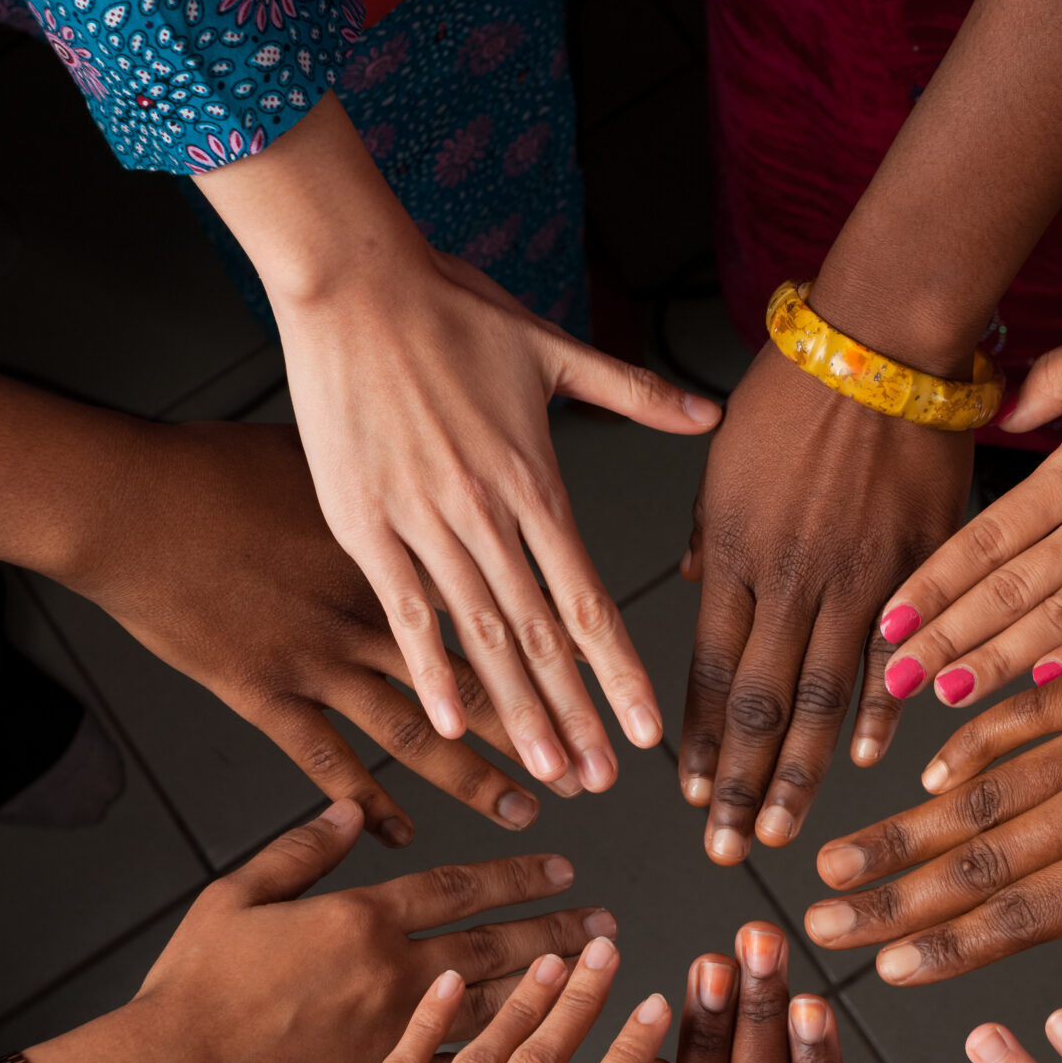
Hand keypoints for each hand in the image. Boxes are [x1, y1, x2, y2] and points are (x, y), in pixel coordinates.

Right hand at [35, 798, 617, 1062]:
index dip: (518, 875)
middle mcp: (393, 974)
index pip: (460, 887)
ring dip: (555, 991)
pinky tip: (553, 1059)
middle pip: (497, 946)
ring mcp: (395, 1037)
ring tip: (598, 978)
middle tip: (607, 924)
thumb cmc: (193, 988)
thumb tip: (349, 809)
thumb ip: (298, 851)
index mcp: (360, 919)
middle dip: (559, 931)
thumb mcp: (236, 896)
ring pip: (498, 1008)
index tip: (564, 868)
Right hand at [63, 416, 548, 841]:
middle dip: (537, 729)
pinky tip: (399, 835)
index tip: (600, 680)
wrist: (125, 500)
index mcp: (394, 550)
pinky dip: (365, 800)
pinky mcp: (259, 692)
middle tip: (590, 773)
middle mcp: (366, 612)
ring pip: (414, 729)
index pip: (492, 608)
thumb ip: (384, 482)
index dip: (551, 649)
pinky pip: (324, 759)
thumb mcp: (323, 453)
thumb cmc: (213, 462)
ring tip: (525, 811)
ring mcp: (314, 659)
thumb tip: (430, 470)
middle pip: (473, 679)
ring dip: (472, 775)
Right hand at [198, 102, 719, 798]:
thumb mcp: (555, 348)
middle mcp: (484, 514)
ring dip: (514, 711)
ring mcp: (420, 523)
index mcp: (535, 481)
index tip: (647, 731)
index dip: (620, 673)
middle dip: (575, 717)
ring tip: (544, 772)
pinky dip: (428, 667)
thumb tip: (709, 411)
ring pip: (480, 636)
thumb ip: (635, 392)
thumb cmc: (451, 307)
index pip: (590, 599)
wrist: (351, 280)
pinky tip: (449, 722)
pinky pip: (403, 609)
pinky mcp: (362, 522)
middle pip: (542, 637)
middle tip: (601, 782)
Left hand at [681, 345, 971, 861]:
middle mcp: (790, 574)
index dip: (695, 737)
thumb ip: (709, 534)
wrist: (883, 338)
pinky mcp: (921, 563)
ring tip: (780, 830)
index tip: (683, 792)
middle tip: (721, 846)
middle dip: (736, 782)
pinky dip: (884, 712)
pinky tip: (870, 762)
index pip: (707, 667)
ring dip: (800, 772)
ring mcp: (859, 574)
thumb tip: (693, 589)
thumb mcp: (725, 458)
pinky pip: (898, 652)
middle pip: (759, 700)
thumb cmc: (797, 389)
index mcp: (733, 549)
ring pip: (824, 695)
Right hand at [804, 607, 1061, 1062]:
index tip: (884, 969)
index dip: (948, 946)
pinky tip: (928, 771)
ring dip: (907, 825)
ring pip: (984, 786)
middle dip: (892, 894)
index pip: (1025, 915)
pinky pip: (1025, 709)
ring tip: (842, 853)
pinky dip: (972, 740)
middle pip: (980, 855)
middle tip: (820, 919)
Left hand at [875, 311, 1061, 705]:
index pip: (987, 537)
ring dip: (997, 660)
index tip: (889, 619)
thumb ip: (1051, 382)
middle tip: (892, 678)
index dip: (933, 583)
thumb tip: (996, 409)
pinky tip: (1038, 679)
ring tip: (944, 694)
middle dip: (945, 638)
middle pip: (1008, 590)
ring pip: (1060, 619)